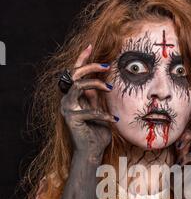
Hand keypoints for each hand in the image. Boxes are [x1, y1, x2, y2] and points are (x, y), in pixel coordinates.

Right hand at [60, 44, 117, 162]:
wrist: (92, 151)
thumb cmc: (97, 132)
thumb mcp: (98, 110)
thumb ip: (95, 97)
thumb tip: (100, 81)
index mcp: (74, 96)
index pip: (75, 72)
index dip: (82, 59)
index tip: (92, 46)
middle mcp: (68, 99)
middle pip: (75, 74)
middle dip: (90, 65)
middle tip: (106, 65)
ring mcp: (68, 108)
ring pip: (78, 85)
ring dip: (95, 83)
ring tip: (110, 88)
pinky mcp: (72, 119)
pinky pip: (89, 111)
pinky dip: (103, 115)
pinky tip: (114, 119)